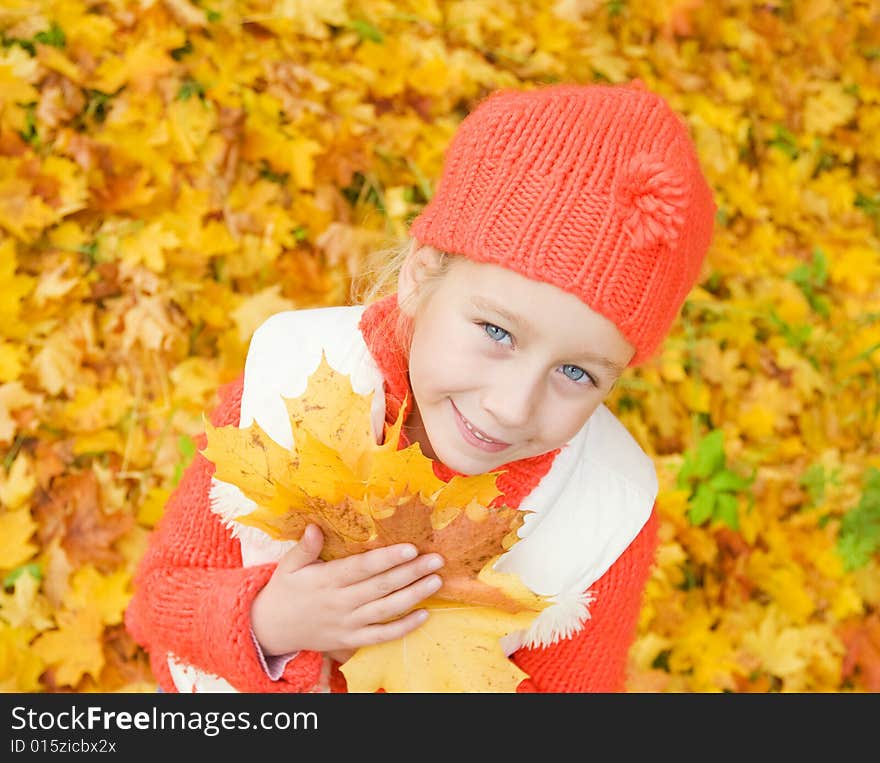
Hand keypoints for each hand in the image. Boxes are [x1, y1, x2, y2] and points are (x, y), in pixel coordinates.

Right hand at [250, 523, 443, 658]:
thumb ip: (305, 547)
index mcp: (327, 580)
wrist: (272, 629)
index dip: (387, 559)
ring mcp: (348, 624)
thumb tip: (314, 526)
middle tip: (436, 559)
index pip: (362, 568)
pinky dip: (403, 628)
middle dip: (411, 573)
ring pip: (386, 610)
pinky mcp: (351, 640)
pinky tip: (425, 614)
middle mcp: (340, 603)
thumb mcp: (289, 566)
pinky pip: (381, 636)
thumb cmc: (286, 590)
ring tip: (436, 581)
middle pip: (381, 587)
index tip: (410, 548)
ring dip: (414, 596)